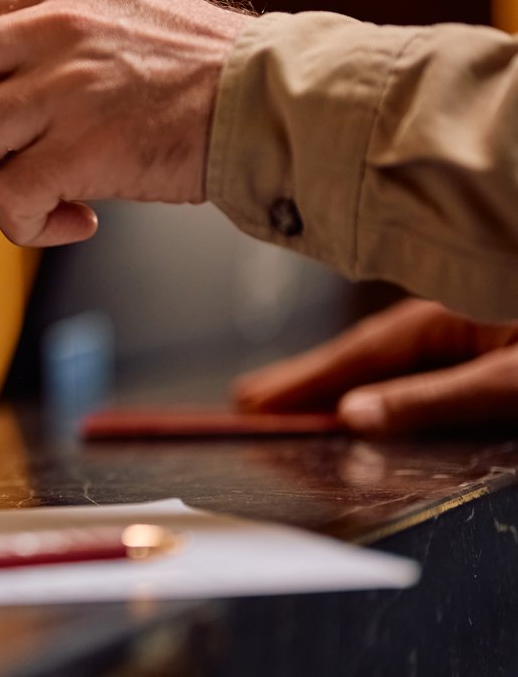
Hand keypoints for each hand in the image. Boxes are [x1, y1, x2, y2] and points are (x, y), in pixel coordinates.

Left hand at [0, 0, 251, 245]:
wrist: (282, 105)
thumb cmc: (196, 78)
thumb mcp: (111, 25)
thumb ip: (32, 46)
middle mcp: (55, 28)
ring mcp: (71, 85)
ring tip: (42, 194)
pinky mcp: (90, 146)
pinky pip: (12, 200)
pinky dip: (30, 224)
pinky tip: (74, 217)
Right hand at [234, 298, 517, 435]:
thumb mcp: (508, 381)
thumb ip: (435, 399)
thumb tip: (354, 416)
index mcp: (440, 319)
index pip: (353, 355)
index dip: (298, 382)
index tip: (252, 403)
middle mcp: (439, 325)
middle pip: (354, 360)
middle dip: (300, 385)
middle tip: (245, 410)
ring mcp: (456, 339)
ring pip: (376, 368)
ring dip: (330, 392)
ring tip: (284, 412)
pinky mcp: (474, 356)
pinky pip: (404, 375)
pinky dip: (367, 394)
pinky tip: (356, 409)